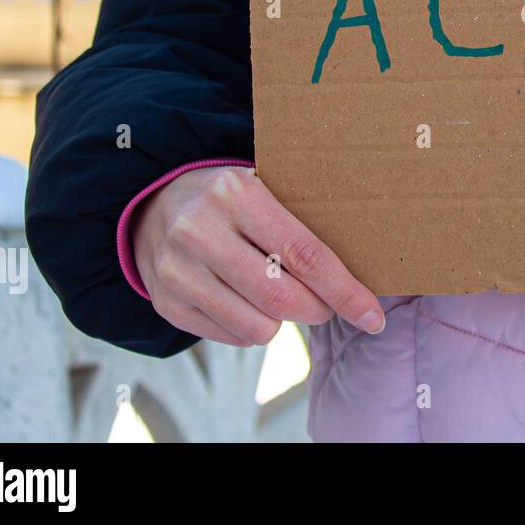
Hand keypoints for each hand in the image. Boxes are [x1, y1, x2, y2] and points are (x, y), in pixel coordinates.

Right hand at [133, 165, 384, 345]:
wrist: (152, 205)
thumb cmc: (229, 199)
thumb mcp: (261, 187)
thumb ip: (300, 222)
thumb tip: (359, 272)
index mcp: (236, 194)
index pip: (305, 254)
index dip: (345, 291)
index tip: (372, 316)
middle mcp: (201, 231)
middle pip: (283, 298)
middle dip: (319, 310)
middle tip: (326, 304)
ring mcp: (178, 270)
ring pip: (258, 327)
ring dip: (283, 322)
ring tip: (280, 296)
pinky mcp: (167, 302)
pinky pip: (231, 337)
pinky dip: (252, 328)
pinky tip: (247, 302)